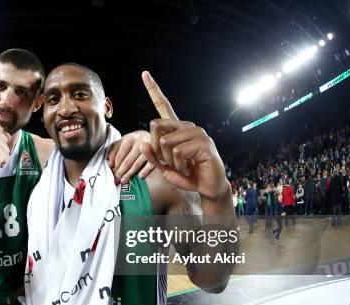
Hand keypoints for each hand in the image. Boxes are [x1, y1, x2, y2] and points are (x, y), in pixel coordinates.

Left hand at [108, 130, 154, 183]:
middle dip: (120, 172)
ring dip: (129, 174)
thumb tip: (109, 164)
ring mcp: (149, 148)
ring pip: (137, 164)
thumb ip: (114, 150)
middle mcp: (139, 142)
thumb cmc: (134, 141)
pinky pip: (150, 164)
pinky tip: (140, 177)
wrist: (154, 135)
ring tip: (123, 181)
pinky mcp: (157, 154)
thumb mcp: (123, 142)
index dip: (115, 165)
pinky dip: (145, 171)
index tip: (111, 174)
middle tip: (116, 180)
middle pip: (127, 161)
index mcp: (129, 138)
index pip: (119, 155)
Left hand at [139, 71, 228, 199]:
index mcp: (176, 129)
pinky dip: (179, 165)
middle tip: (170, 163)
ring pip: (165, 142)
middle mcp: (187, 126)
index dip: (153, 89)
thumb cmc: (187, 175)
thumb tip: (142, 142)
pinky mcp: (204, 143)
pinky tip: (189, 168)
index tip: (144, 74)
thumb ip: (152, 156)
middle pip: (155, 126)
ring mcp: (197, 132)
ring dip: (169, 161)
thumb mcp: (164, 167)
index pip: (163, 105)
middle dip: (155, 150)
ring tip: (183, 166)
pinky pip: (177, 152)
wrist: (207, 187)